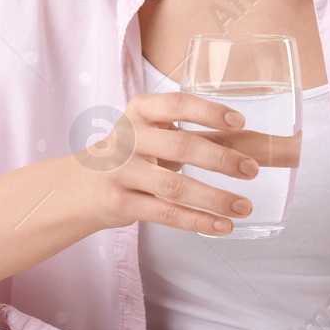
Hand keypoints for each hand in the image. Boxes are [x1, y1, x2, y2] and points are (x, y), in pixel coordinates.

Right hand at [73, 92, 260, 235]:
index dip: (209, 112)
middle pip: (180, 146)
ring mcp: (121, 171)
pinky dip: (197, 221)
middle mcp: (128, 137)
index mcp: (140, 111)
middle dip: (221, 159)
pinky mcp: (120, 203)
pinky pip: (165, 213)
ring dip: (215, 198)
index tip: (240, 122)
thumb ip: (190, 135)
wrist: (77, 187)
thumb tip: (252, 145)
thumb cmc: (129, 155)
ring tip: (244, 206)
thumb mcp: (150, 134)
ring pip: (174, 186)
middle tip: (252, 170)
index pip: (177, 103)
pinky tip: (222, 226)